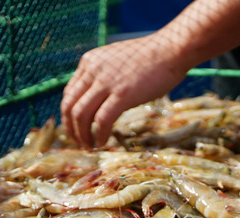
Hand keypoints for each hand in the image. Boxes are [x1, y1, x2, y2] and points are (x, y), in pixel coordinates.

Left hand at [60, 34, 188, 147]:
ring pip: (81, 115)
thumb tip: (98, 99)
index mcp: (89, 62)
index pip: (69, 93)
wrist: (170, 50)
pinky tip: (102, 142)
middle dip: (70, 128)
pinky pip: (102, 120)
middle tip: (78, 141)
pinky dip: (100, 135)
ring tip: (90, 145)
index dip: (69, 115)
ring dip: (82, 135)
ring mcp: (107, 82)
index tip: (75, 128)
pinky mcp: (122, 95)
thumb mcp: (116, 61)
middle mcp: (93, 71)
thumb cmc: (149, 57)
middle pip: (70, 106)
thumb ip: (103, 75)